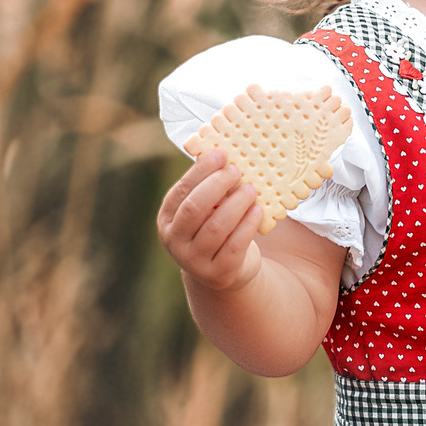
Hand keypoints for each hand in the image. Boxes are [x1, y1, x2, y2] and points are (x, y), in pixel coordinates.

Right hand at [158, 149, 264, 292]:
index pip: (181, 191)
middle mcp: (175, 240)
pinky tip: (258, 211)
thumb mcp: (206, 209)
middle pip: (194, 208)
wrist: (222, 271)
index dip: (201, 171)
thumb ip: (209, 187)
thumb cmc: (215, 227)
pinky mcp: (218, 273)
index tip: (221, 154)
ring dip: (236, 205)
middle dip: (217, 186)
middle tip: (237, 171)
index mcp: (167, 218)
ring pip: (216, 228)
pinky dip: (247, 226)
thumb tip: (224, 152)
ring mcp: (194, 260)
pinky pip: (234, 246)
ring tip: (251, 190)